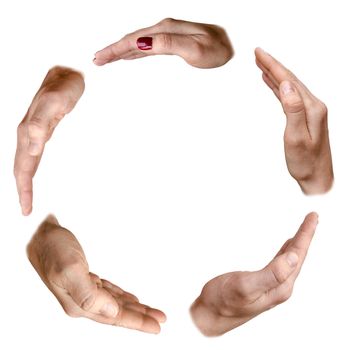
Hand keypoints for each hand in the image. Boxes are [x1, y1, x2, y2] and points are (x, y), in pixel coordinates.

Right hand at [14, 66, 84, 214]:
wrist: (70, 73)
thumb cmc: (65, 86)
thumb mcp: (55, 102)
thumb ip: (41, 123)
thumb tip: (32, 147)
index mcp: (28, 132)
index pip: (22, 167)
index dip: (24, 189)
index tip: (26, 208)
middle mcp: (28, 134)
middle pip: (21, 168)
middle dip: (23, 191)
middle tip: (26, 211)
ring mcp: (35, 132)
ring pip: (26, 163)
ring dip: (26, 182)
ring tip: (27, 199)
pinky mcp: (44, 130)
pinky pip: (34, 155)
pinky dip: (32, 169)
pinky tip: (35, 174)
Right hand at [27, 215, 165, 333]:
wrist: (40, 232)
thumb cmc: (53, 248)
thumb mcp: (69, 270)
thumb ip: (89, 294)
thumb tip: (112, 312)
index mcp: (79, 303)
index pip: (114, 317)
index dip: (136, 322)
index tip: (156, 327)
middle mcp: (81, 300)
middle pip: (117, 313)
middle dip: (140, 317)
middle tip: (160, 320)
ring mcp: (83, 290)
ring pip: (115, 304)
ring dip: (134, 308)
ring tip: (151, 311)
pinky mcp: (86, 278)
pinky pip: (109, 293)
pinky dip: (122, 298)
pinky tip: (130, 300)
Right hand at [93, 18, 232, 67]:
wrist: (235, 47)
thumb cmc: (219, 50)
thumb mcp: (194, 50)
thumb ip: (167, 44)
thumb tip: (141, 43)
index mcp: (166, 30)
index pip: (133, 40)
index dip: (115, 50)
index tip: (100, 58)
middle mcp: (165, 29)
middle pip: (132, 40)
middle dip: (113, 50)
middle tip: (97, 60)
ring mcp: (169, 35)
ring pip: (138, 43)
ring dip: (122, 50)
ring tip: (108, 58)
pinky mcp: (174, 42)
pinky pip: (148, 46)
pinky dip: (135, 51)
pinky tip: (132, 54)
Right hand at [190, 212, 317, 335]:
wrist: (209, 315)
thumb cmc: (223, 302)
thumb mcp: (245, 286)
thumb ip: (271, 274)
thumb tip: (294, 257)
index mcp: (279, 287)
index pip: (297, 255)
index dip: (305, 234)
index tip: (313, 217)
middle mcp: (280, 287)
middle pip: (297, 256)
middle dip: (306, 236)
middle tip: (313, 217)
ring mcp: (271, 285)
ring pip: (290, 259)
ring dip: (298, 243)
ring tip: (304, 229)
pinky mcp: (262, 283)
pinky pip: (281, 263)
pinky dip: (286, 251)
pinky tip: (286, 248)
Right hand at [255, 48, 332, 193]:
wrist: (318, 178)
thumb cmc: (306, 163)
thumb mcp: (296, 137)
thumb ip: (293, 109)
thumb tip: (285, 85)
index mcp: (311, 108)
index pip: (289, 81)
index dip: (273, 65)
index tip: (259, 53)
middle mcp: (312, 106)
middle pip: (290, 80)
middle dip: (273, 65)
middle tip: (257, 53)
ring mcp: (309, 112)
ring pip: (289, 87)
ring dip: (275, 75)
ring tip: (262, 65)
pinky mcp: (305, 118)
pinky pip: (289, 97)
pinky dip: (278, 88)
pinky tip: (273, 85)